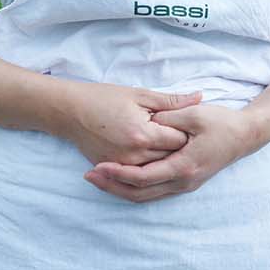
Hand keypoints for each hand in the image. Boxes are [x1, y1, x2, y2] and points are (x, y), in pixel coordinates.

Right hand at [60, 81, 203, 168]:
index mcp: (143, 134)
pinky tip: (154, 157)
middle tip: (188, 138)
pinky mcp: (113, 170)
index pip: (178, 141)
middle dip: (179, 149)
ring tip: (170, 147)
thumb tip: (199, 97)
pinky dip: (148, 167)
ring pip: (155, 170)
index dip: (187, 133)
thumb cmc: (104, 98)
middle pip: (169, 158)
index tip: (191, 125)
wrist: (69, 111)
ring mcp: (122, 166)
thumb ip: (171, 101)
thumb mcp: (139, 94)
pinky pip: (138, 175)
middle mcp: (134, 155)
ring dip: (165, 159)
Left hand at [83, 101, 252, 201]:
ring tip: (97, 179)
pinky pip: (153, 192)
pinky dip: (134, 188)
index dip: (119, 173)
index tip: (98, 165)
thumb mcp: (194, 115)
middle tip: (89, 176)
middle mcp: (183, 181)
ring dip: (120, 189)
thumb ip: (168, 119)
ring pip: (146, 196)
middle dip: (112, 186)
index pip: (144, 177)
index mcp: (184, 166)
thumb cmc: (221, 123)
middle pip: (140, 193)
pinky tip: (118, 179)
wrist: (245, 136)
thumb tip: (146, 122)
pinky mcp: (184, 182)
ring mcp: (184, 185)